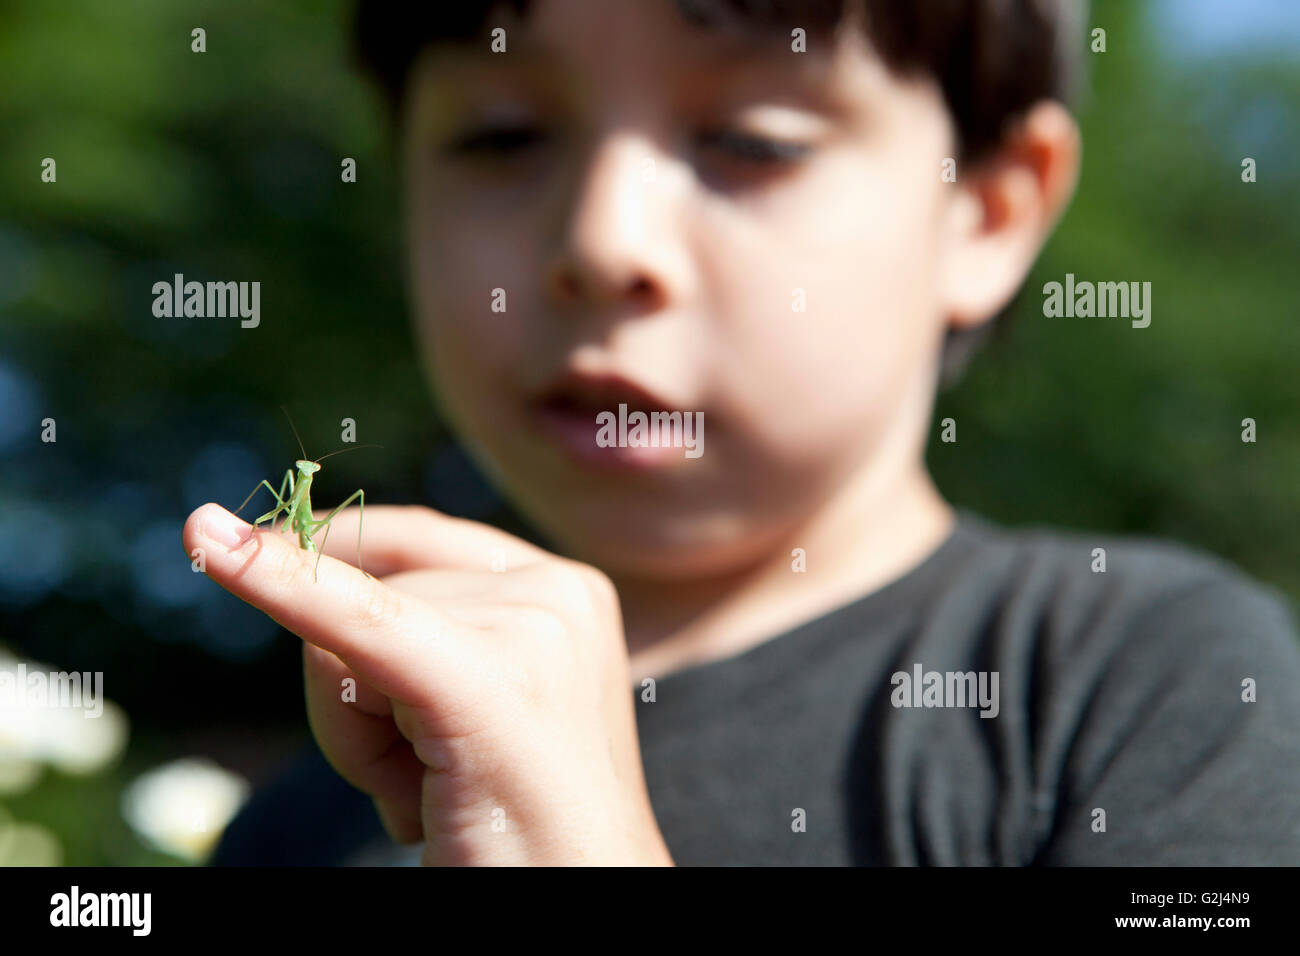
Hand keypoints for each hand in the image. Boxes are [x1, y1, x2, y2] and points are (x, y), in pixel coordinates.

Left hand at [182, 502, 673, 865]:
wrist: (585, 904)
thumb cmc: (518, 829)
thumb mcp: (470, 705)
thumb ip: (417, 633)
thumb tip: (263, 552)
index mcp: (563, 591)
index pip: (419, 544)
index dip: (334, 543)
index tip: (232, 537)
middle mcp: (557, 591)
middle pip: (374, 593)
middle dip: (360, 695)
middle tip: (428, 787)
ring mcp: (533, 630)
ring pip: (345, 641)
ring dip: (360, 741)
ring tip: (434, 799)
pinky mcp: (482, 682)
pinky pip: (352, 623)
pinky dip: (283, 588)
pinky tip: (213, 544)